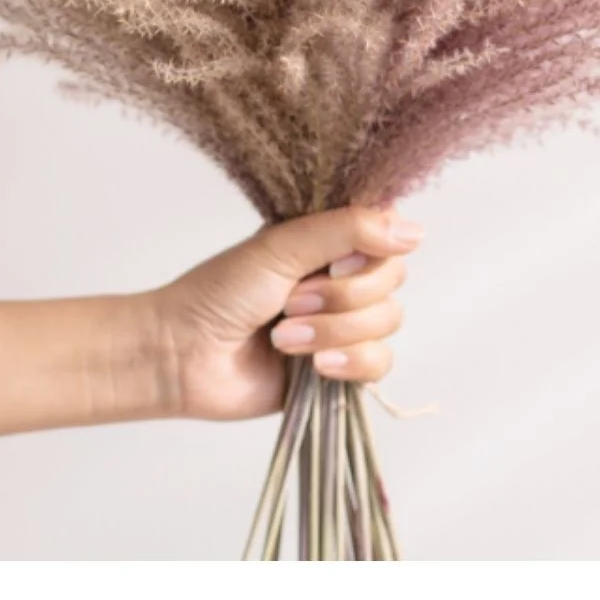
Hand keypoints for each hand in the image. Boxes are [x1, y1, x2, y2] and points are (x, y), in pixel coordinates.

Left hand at [144, 205, 423, 421]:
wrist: (184, 354)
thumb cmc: (220, 290)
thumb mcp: (284, 246)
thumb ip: (349, 230)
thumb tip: (415, 231)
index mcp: (330, 240)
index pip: (388, 234)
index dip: (371, 250)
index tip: (335, 260)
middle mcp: (342, 277)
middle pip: (392, 280)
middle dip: (342, 296)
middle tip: (291, 300)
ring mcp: (342, 324)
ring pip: (387, 323)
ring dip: (335, 331)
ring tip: (284, 336)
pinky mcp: (339, 369)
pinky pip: (379, 365)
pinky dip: (349, 363)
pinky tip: (314, 366)